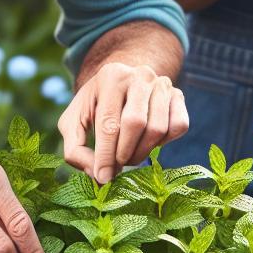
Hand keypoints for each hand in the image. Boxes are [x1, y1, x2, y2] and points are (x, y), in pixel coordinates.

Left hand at [58, 62, 188, 183]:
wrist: (121, 85)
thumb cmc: (94, 106)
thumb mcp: (73, 122)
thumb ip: (74, 150)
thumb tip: (98, 175)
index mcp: (111, 76)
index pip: (109, 123)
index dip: (105, 155)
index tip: (103, 177)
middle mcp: (140, 75)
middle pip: (136, 124)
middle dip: (124, 153)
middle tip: (117, 165)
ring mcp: (162, 84)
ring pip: (158, 128)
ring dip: (142, 152)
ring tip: (129, 155)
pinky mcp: (178, 95)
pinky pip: (179, 126)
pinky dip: (165, 142)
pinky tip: (148, 141)